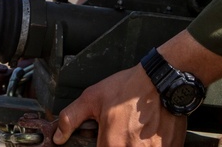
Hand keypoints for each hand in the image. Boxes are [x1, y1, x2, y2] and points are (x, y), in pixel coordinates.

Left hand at [52, 64, 186, 146]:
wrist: (162, 81)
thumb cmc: (129, 88)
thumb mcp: (93, 97)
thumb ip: (71, 118)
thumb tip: (59, 136)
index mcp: (112, 144)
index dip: (100, 145)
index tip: (104, 139)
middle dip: (117, 143)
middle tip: (122, 130)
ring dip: (134, 143)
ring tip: (134, 130)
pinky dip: (149, 143)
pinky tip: (147, 132)